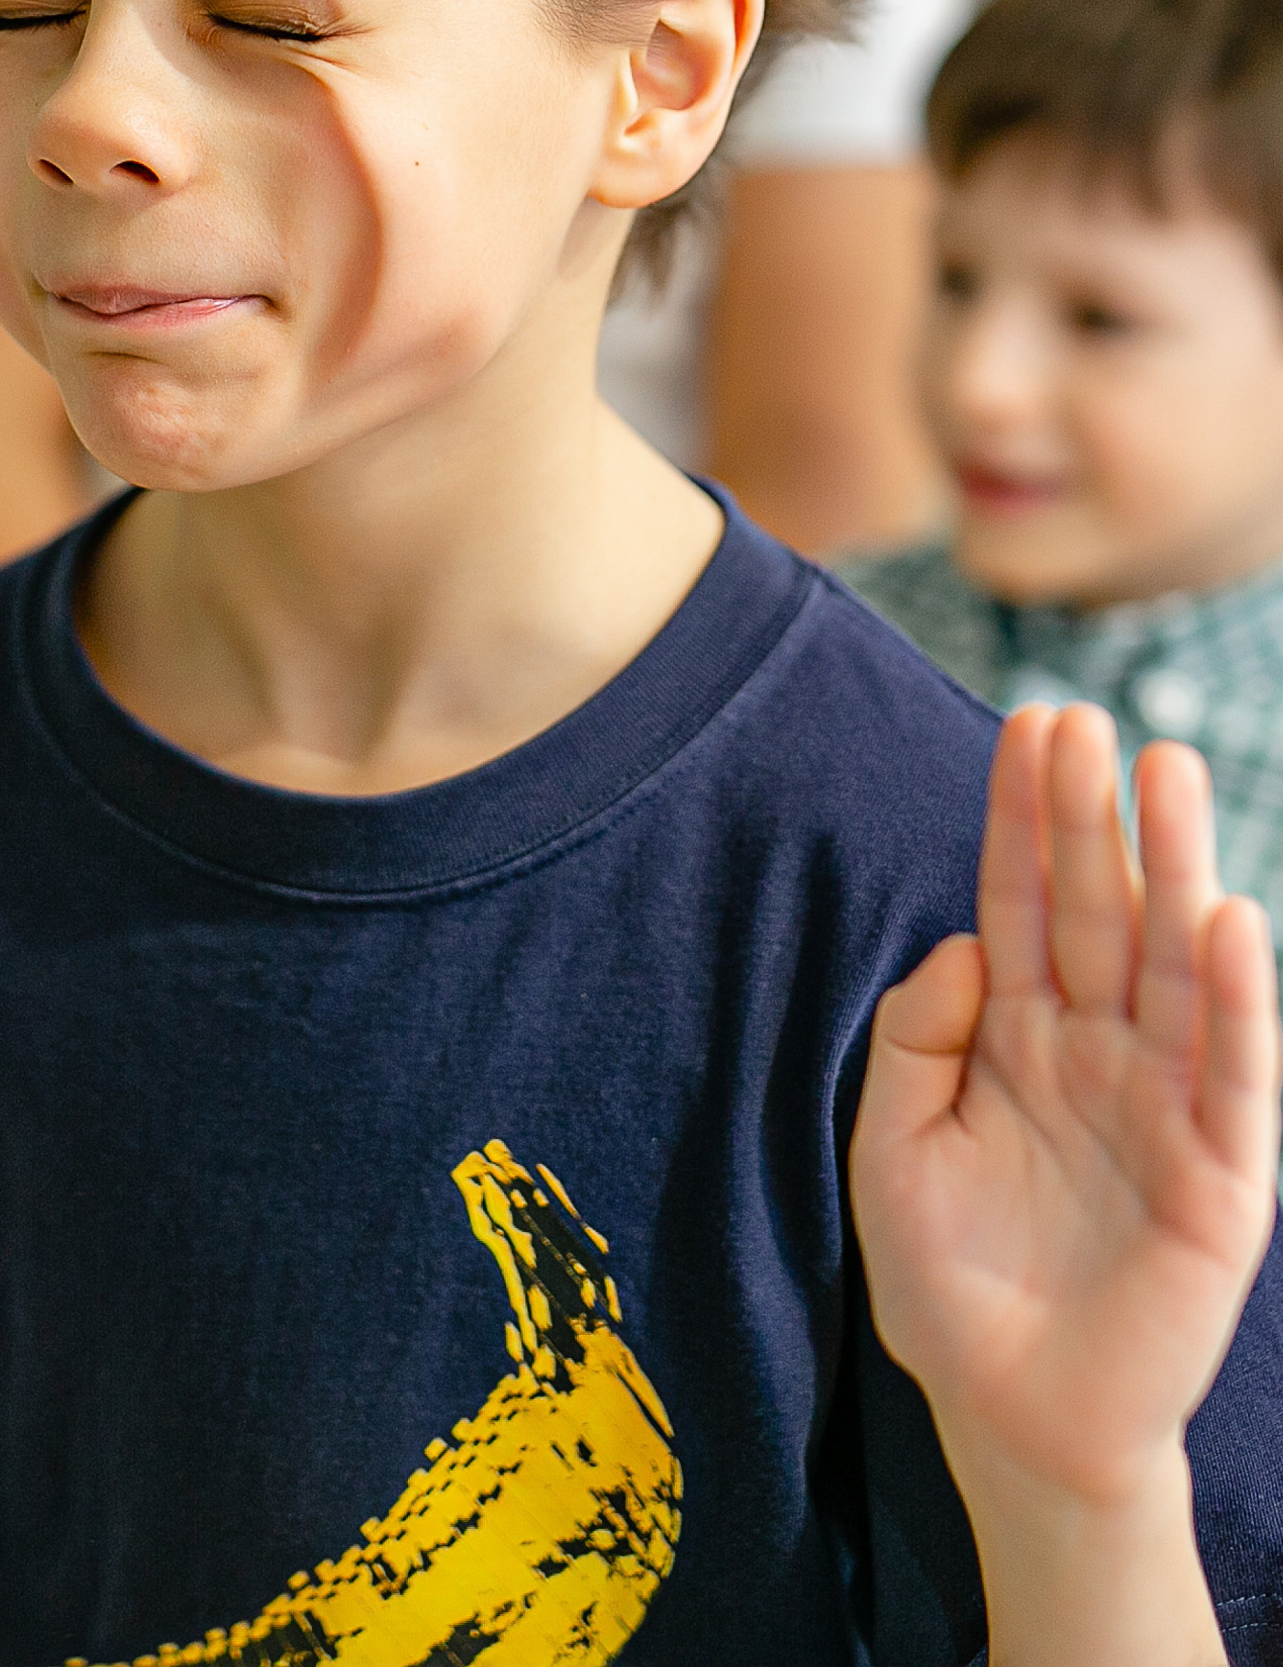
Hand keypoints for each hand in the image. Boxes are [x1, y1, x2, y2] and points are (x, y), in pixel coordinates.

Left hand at [852, 704, 1279, 1517]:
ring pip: (1173, 965)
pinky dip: (1238, 997)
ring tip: (1171, 774)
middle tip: (1089, 717)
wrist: (1012, 1413)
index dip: (1022, 820)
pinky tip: (1233, 917)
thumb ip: (914, 1039)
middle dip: (1091, 816)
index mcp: (1015, 1037)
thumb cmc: (946, 1279)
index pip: (1020, 903)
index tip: (1027, 724)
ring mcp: (1164, 1106)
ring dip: (1176, 869)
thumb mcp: (891, 1147)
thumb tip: (963, 941)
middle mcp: (1095, 1052)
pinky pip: (1233, 1072)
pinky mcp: (1221, 1177)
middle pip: (1097, 911)